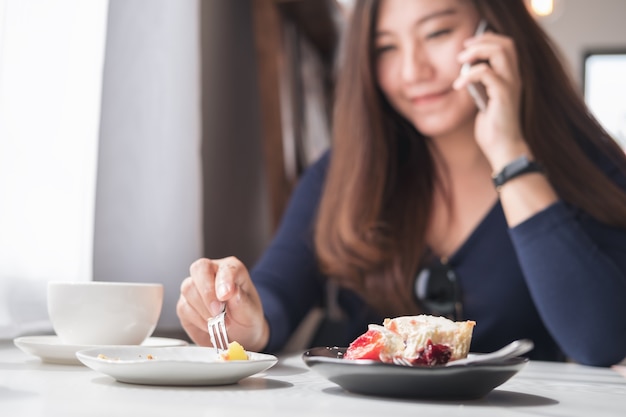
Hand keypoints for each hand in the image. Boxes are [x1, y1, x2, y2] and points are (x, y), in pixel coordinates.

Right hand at [176, 256, 268, 351]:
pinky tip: (209, 326)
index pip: (225, 268)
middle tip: (218, 312)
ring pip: (189, 289)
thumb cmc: (246, 318)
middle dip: (207, 292)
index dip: (224, 280)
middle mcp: (211, 273)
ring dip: (204, 310)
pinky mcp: (185, 303)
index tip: (226, 295)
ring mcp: (195, 287)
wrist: (238, 336)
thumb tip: (231, 290)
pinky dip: (197, 320)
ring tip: (220, 323)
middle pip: (199, 269)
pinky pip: (184, 307)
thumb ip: (241, 300)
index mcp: (231, 269)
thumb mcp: (251, 312)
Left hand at [454, 31, 529, 170]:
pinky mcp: (503, 94)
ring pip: (500, 52)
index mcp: (511, 77)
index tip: (469, 44)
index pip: (507, 46)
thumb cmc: (493, 127)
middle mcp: (515, 78)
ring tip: (460, 61)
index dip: (489, 39)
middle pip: (505, 44)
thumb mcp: (484, 100)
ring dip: (477, 52)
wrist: (502, 147)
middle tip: (463, 49)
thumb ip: (481, 84)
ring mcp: (511, 85)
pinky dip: (469, 75)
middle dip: (482, 41)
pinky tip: (458, 85)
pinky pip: (486, 73)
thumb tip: (467, 71)